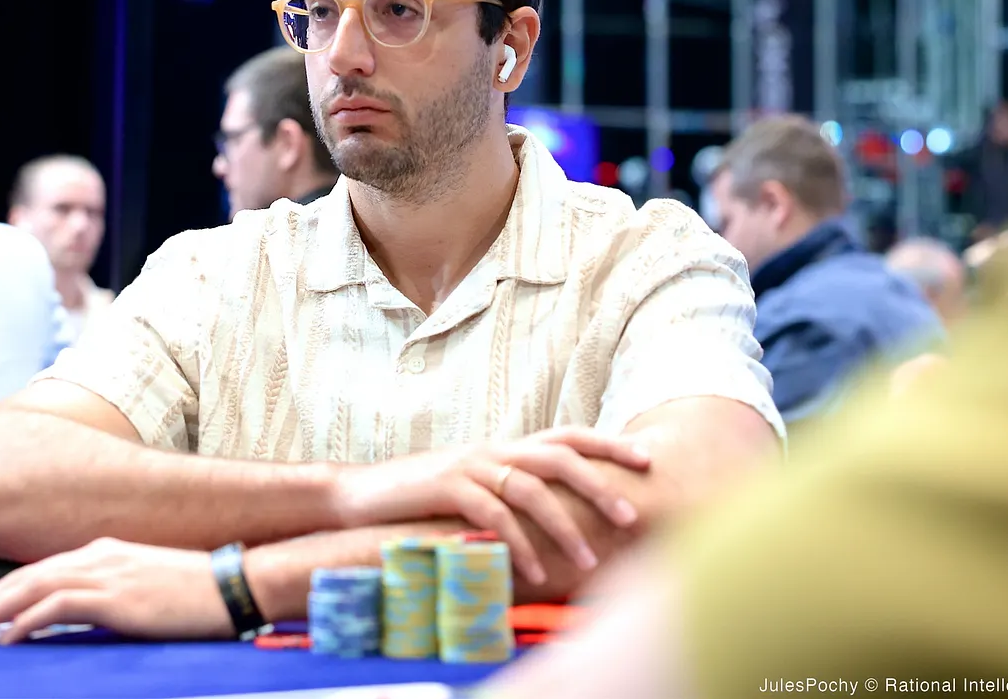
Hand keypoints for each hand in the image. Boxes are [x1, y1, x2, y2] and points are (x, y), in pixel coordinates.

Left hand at [0, 537, 232, 645]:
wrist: (235, 586)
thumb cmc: (195, 596)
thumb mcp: (142, 593)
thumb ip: (104, 600)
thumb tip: (68, 626)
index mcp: (101, 552)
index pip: (32, 575)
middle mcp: (96, 556)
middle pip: (18, 580)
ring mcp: (105, 573)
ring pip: (27, 591)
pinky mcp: (115, 596)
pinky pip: (56, 607)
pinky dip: (23, 624)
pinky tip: (3, 642)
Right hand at [334, 427, 650, 585]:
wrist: (360, 494)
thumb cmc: (424, 497)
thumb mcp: (474, 484)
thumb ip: (511, 487)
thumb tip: (557, 506)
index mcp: (505, 447)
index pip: (566, 435)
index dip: (608, 442)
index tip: (647, 459)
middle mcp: (493, 449)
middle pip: (559, 457)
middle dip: (601, 484)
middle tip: (633, 517)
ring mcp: (469, 466)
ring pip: (531, 488)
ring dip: (565, 527)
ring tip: (591, 560)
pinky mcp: (445, 489)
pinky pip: (492, 516)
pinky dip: (518, 545)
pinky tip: (536, 573)